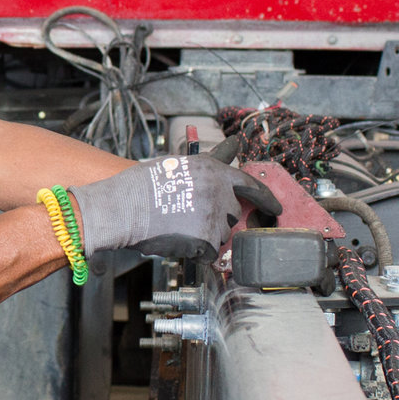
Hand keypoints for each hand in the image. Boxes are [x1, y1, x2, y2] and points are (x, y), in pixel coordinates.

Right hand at [68, 155, 278, 257]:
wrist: (123, 207)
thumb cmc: (141, 186)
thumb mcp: (178, 164)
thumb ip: (208, 163)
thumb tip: (233, 146)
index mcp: (213, 169)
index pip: (250, 184)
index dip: (266, 198)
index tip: (276, 208)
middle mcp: (219, 190)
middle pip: (232, 213)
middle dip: (217, 218)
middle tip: (189, 217)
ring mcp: (215, 215)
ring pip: (221, 235)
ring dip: (205, 235)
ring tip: (178, 226)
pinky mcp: (207, 239)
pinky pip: (209, 253)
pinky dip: (196, 252)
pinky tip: (177, 240)